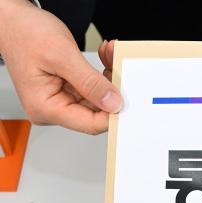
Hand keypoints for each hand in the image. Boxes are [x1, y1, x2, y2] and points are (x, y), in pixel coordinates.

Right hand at [0, 0, 121, 133]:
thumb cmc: (24, 32)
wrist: (12, 20)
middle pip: (96, 112)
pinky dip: (101, 73)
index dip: (113, 113)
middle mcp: (52, 108)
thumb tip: (113, 103)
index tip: (129, 98)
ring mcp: (59, 100)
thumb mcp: (61, 55)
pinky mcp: (66, 90)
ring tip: (110, 55)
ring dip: (108, 77)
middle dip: (112, 89)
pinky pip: (92, 88)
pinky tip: (104, 57)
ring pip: (97, 99)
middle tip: (119, 65)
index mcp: (46, 107)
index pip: (90, 124)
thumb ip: (89, 82)